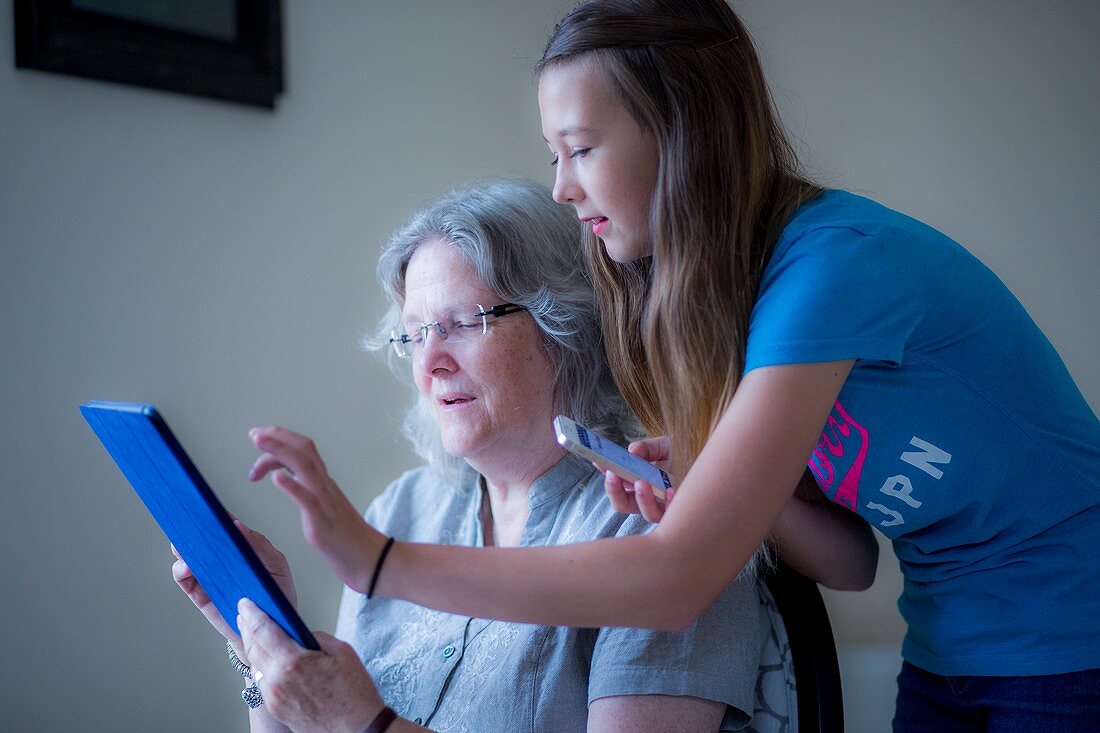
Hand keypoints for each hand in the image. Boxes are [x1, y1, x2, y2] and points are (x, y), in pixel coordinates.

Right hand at [172, 520, 295, 658]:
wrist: (269, 630)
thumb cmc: (276, 595)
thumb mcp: (277, 567)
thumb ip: (261, 547)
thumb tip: (239, 527)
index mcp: (242, 549)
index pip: (226, 528)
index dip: (216, 515)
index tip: (206, 503)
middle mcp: (223, 559)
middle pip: (203, 539)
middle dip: (193, 527)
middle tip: (187, 518)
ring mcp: (209, 576)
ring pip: (189, 556)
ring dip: (184, 547)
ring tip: (184, 542)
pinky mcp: (200, 594)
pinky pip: (185, 579)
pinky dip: (181, 571)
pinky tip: (186, 567)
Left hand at [237, 598, 384, 732]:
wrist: (357, 728)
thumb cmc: (354, 692)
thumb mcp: (341, 651)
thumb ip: (314, 637)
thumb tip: (298, 633)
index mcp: (293, 662)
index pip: (263, 630)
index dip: (252, 613)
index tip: (246, 603)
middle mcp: (277, 680)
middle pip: (253, 647)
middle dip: (247, 627)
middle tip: (245, 614)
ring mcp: (273, 697)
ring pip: (255, 665)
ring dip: (253, 646)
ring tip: (255, 634)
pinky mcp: (275, 709)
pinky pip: (263, 682)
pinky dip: (262, 666)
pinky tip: (267, 658)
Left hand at [249, 426, 386, 593]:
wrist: (370, 559)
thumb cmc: (344, 538)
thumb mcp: (322, 507)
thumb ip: (306, 490)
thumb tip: (286, 477)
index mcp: (323, 483)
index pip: (303, 450)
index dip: (281, 438)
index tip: (260, 436)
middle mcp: (325, 486)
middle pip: (304, 450)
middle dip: (277, 437)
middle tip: (254, 433)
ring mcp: (325, 502)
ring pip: (305, 467)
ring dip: (280, 450)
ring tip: (259, 440)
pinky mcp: (323, 523)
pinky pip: (308, 500)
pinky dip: (292, 486)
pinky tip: (276, 478)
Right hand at [602, 436, 677, 522]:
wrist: (712, 459)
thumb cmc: (685, 454)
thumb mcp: (663, 446)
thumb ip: (646, 448)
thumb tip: (632, 451)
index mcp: (639, 484)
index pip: (616, 484)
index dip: (604, 475)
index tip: (598, 462)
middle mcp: (649, 499)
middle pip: (622, 504)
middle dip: (614, 491)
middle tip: (614, 475)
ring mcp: (665, 508)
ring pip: (646, 514)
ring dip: (641, 499)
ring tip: (641, 483)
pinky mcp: (682, 513)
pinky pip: (673, 514)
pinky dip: (669, 503)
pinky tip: (671, 490)